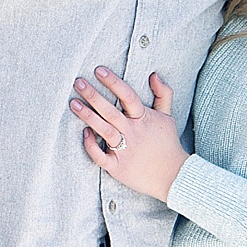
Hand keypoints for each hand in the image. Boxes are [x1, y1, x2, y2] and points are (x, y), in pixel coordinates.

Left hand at [70, 68, 187, 202]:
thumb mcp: (168, 117)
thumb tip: (154, 75)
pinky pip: (100, 156)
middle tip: (78, 82)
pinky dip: (90, 145)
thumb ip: (163, 94)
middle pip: (110, 111)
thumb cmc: (168, 144)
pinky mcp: (118, 166)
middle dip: (93, 95)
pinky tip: (84, 133)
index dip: (113, 82)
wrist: (173, 175)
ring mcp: (125, 149)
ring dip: (87, 116)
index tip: (99, 70)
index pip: (127, 96)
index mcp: (144, 119)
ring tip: (73, 103)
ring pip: (103, 130)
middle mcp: (133, 132)